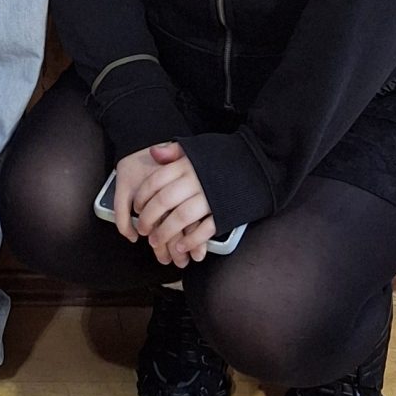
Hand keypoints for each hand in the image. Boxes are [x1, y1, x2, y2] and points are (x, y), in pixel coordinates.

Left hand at [131, 141, 215, 269]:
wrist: (258, 162)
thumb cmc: (225, 155)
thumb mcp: (198, 148)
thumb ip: (175, 151)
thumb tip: (154, 153)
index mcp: (187, 164)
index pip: (156, 181)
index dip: (143, 197)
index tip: (137, 208)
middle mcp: (196, 180)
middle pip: (164, 202)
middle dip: (149, 218)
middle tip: (143, 229)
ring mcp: (210, 197)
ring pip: (180, 218)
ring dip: (165, 233)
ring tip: (157, 241)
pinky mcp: (224, 212)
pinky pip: (204, 229)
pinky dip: (191, 241)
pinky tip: (181, 247)